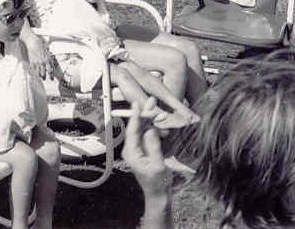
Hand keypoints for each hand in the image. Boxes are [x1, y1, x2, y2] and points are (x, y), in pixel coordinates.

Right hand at [26, 33, 54, 79]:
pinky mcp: (32, 62)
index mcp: (48, 60)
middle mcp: (43, 62)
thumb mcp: (48, 53)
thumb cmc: (42, 47)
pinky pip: (32, 69)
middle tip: (44, 79)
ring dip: (39, 75)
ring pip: (38, 72)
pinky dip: (32, 72)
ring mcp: (37, 62)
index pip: (50, 70)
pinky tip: (32, 74)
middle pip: (44, 72)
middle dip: (44, 77)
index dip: (51, 75)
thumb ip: (50, 59)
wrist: (35, 43)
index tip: (51, 79)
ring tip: (39, 77)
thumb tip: (52, 64)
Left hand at [122, 99, 173, 228]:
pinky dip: (154, 129)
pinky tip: (162, 124)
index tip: (137, 103)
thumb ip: (153, 146)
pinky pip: (147, 135)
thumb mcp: (157, 164)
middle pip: (137, 127)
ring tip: (159, 110)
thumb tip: (150, 129)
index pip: (132, 130)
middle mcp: (132, 149)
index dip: (135, 116)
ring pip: (143, 130)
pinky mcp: (144, 150)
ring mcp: (137, 149)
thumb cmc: (158, 182)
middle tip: (151, 100)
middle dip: (144, 114)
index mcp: (131, 152)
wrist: (158, 194)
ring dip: (151, 120)